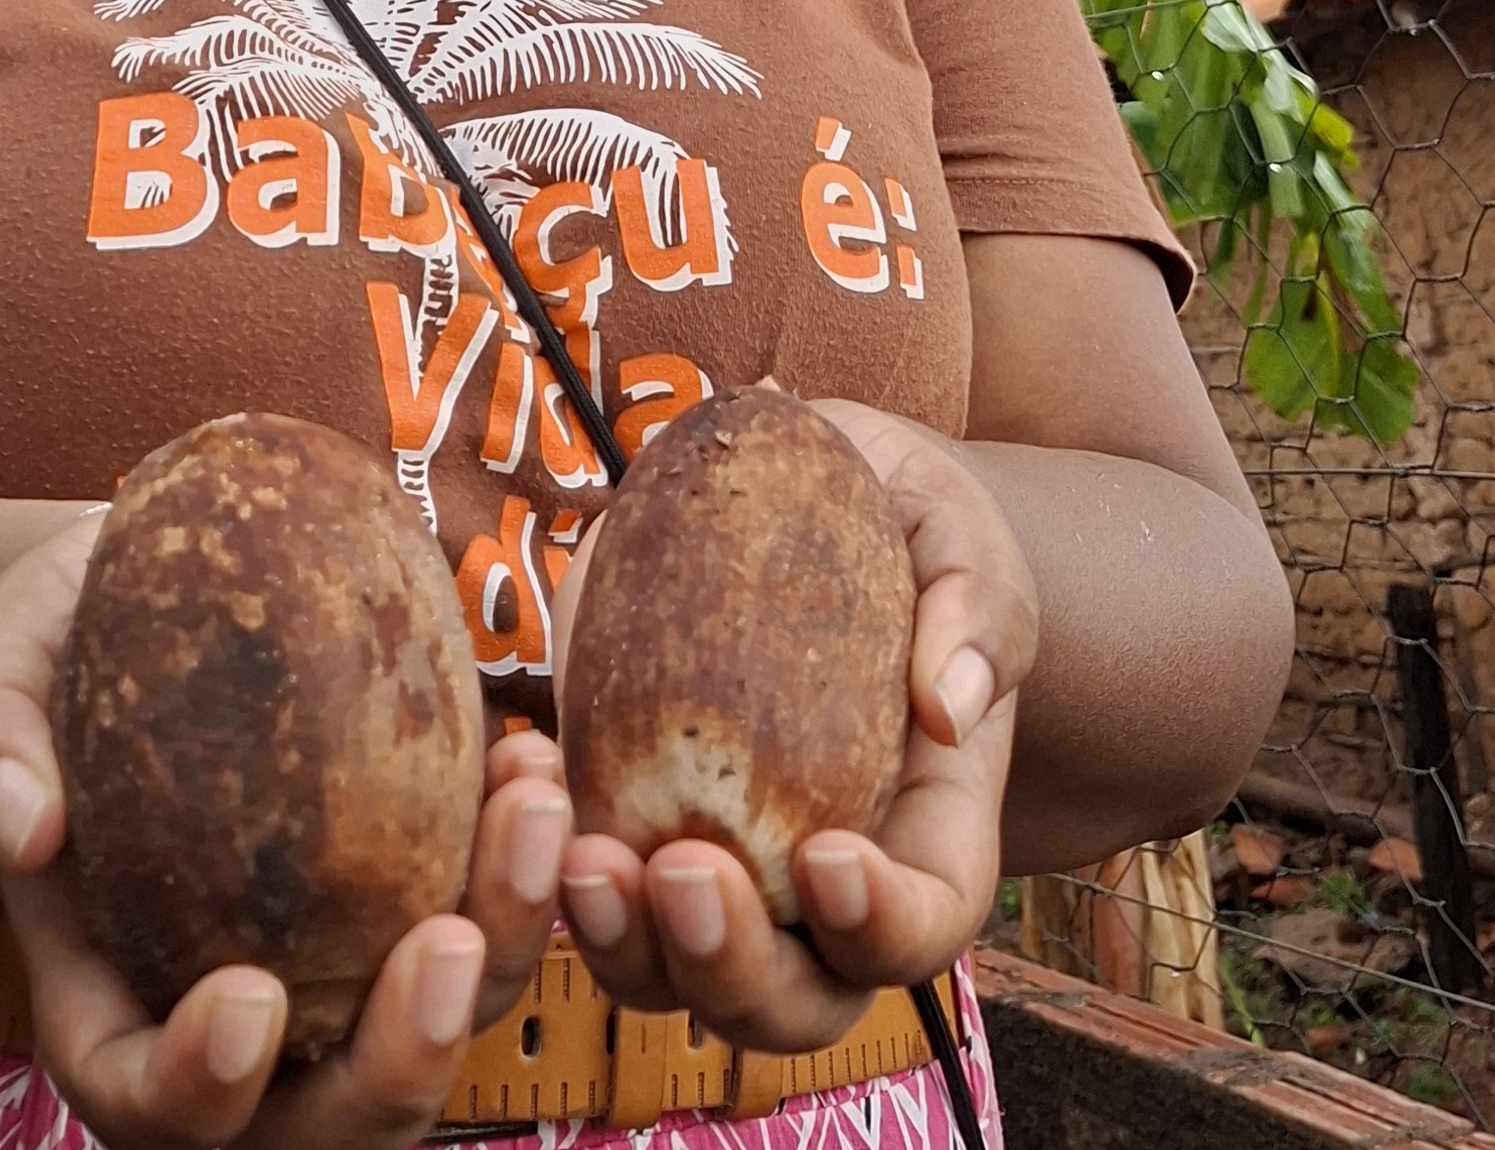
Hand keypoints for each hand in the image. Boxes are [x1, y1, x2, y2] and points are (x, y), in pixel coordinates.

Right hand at [0, 515, 571, 1148]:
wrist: (129, 594)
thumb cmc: (39, 652)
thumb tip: (25, 824)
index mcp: (106, 999)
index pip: (142, 1102)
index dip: (199, 1090)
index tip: (247, 994)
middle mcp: (230, 1015)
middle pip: (324, 1122)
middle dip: (399, 1065)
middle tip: (445, 942)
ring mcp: (333, 967)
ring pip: (434, 1032)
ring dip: (501, 945)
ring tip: (525, 805)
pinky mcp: (408, 895)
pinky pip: (485, 928)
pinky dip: (523, 868)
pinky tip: (527, 757)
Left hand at [551, 403, 1036, 1053]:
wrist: (810, 494)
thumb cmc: (908, 526)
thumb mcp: (959, 536)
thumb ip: (973, 607)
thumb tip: (950, 705)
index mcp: (925, 833)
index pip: (925, 925)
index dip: (882, 924)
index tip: (826, 857)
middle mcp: (819, 885)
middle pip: (791, 999)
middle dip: (730, 965)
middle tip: (679, 870)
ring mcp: (714, 864)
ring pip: (668, 974)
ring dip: (619, 943)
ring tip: (578, 859)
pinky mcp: (621, 811)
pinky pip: (578, 880)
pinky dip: (536, 851)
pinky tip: (521, 766)